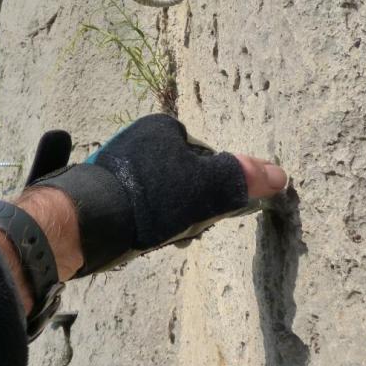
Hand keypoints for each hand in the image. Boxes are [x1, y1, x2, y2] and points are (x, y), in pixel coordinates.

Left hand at [29, 114, 288, 276]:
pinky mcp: (92, 188)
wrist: (85, 222)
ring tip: (156, 236)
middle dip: (185, 206)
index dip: (212, 189)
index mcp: (161, 128)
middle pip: (179, 178)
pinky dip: (134, 218)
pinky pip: (126, 202)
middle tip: (180, 229)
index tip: (206, 213)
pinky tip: (135, 236)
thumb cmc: (150, 199)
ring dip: (161, 217)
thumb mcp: (208, 188)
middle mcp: (134, 139)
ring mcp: (111, 164)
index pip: (204, 159)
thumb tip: (280, 175)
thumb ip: (243, 179)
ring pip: (154, 194)